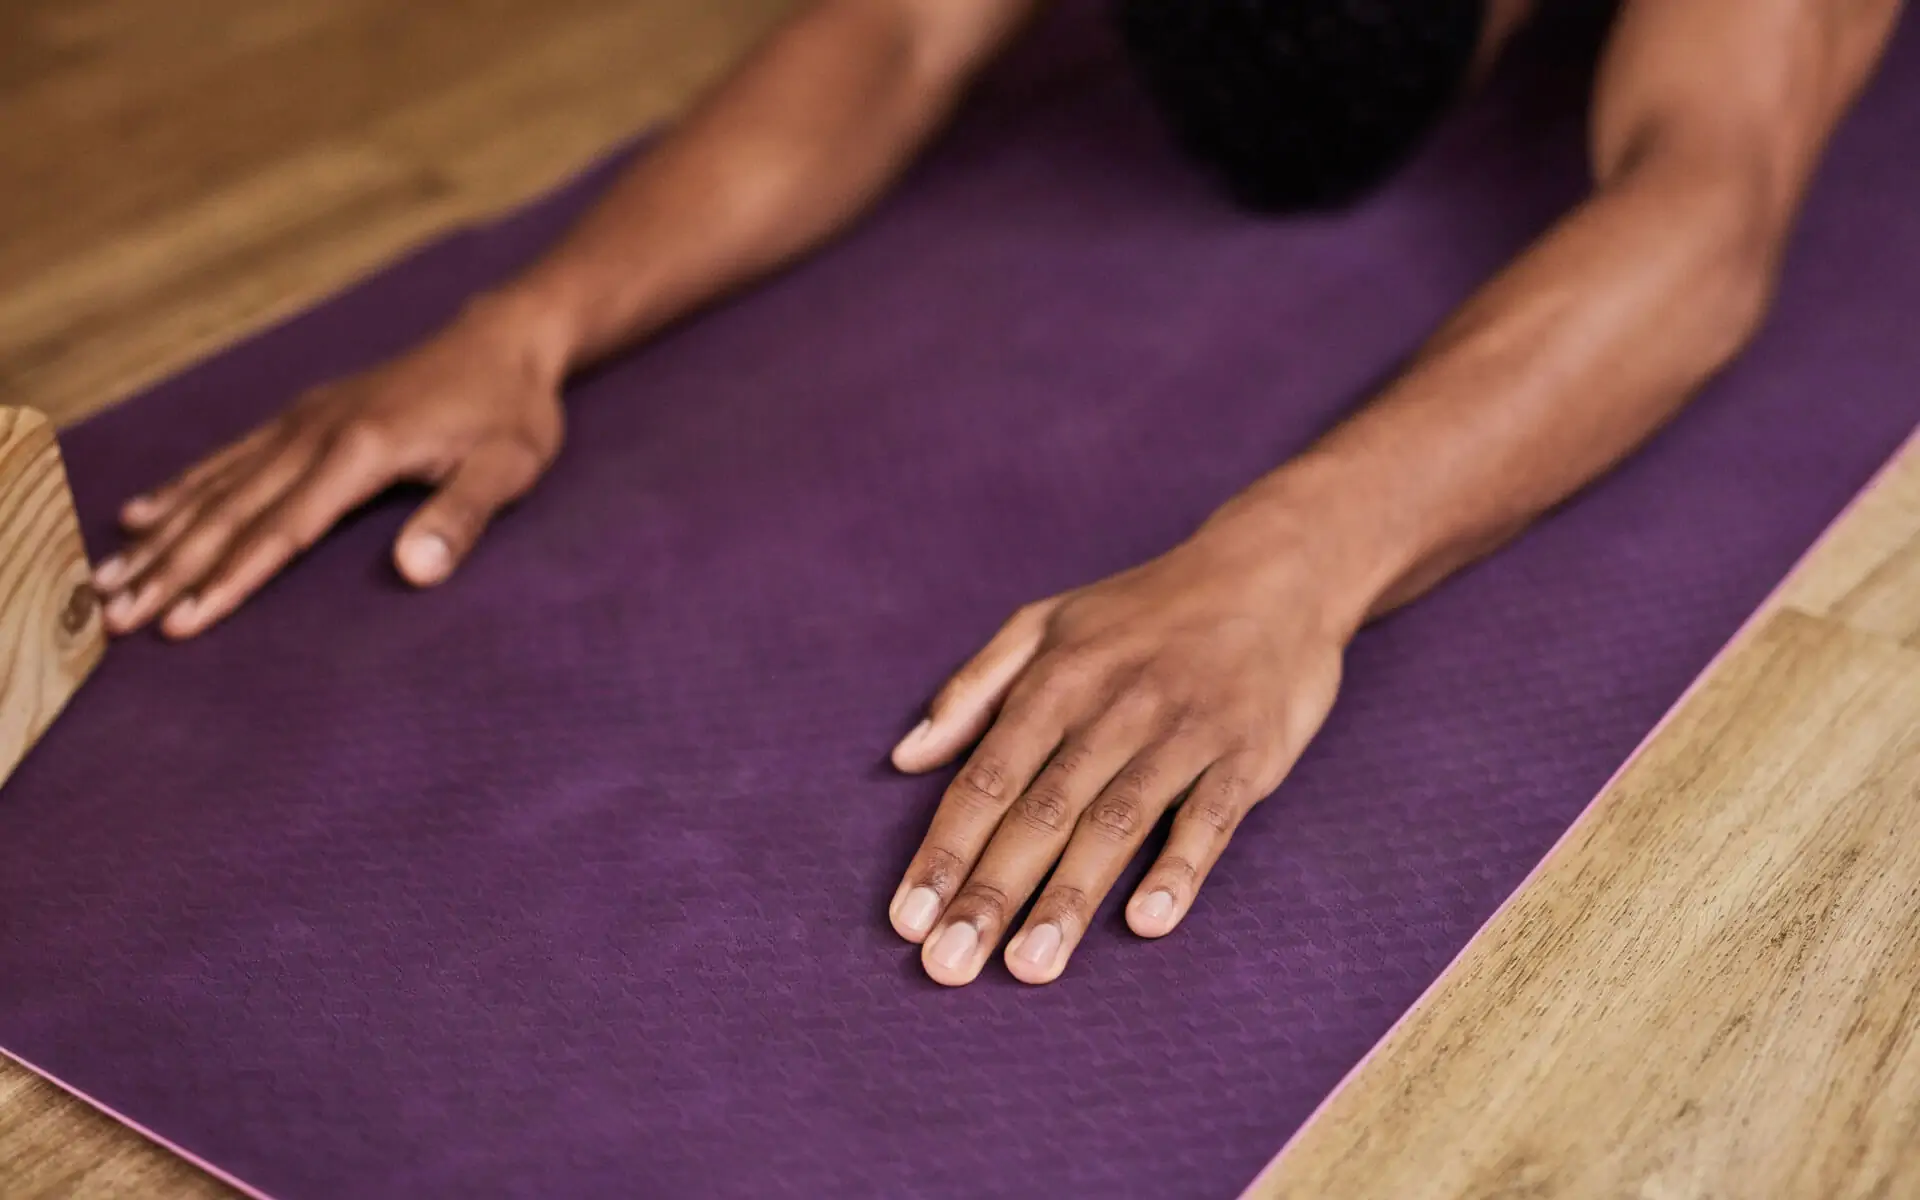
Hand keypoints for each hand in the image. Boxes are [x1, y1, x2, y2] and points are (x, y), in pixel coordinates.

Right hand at [93, 300, 567, 638]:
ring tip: (106, 579)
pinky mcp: (303, 415)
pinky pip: (229, 457)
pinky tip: (141, 514)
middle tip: (114, 617)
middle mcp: (315, 433)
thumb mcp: (506, 469)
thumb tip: (417, 572)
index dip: (229, 582)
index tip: (180, 624)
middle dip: (170, 569)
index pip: (282, 532)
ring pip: (216, 486)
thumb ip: (461, 518)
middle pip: (230, 513)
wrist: (504, 341)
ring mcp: (303, 420)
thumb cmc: (512, 413)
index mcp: (361, 451)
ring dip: (161, 536)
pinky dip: (181, 488)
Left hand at [886, 530, 1350, 985]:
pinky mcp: (1247, 753)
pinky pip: (1210, 818)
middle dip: (990, 892)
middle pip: (1040, 812)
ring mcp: (1183, 732)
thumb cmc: (1143, 610)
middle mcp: (1112, 708)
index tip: (907, 920)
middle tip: (949, 967)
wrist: (1272, 570)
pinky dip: (1180, 867)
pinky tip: (1147, 921)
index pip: (985, 779)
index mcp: (1055, 681)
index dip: (943, 851)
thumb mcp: (1045, 624)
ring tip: (1030, 966)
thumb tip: (905, 757)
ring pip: (1116, 823)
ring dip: (1069, 898)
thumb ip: (972, 690)